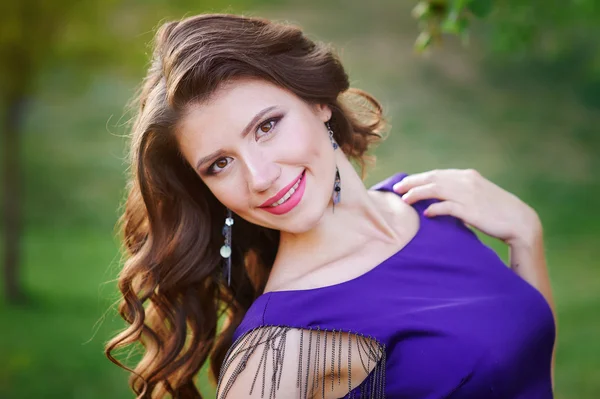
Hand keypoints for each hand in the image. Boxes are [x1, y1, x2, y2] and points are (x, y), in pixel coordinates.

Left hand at [393, 169, 542, 246]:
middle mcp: (466, 181)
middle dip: (412, 183)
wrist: (520, 221)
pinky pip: (447, 207)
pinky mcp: (471, 210)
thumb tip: (438, 201)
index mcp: (468, 176)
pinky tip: (425, 214)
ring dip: (417, 194)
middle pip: (432, 179)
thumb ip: (459, 194)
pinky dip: (435, 208)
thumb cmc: (496, 212)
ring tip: (404, 200)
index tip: (404, 184)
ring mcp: (469, 194)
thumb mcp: (477, 196)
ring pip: (436, 190)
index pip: (437, 174)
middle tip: (396, 189)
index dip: (418, 178)